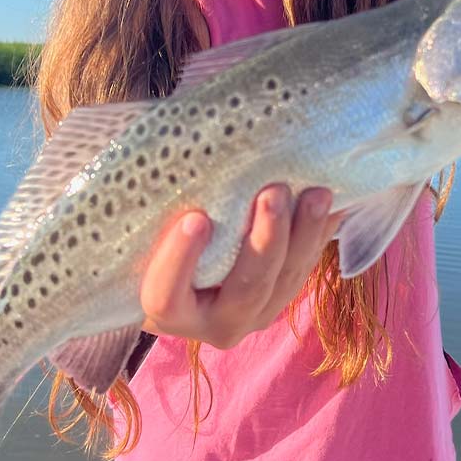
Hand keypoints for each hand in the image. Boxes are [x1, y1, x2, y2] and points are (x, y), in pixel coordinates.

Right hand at [140, 184, 336, 348]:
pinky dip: (320, 234)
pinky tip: (334, 203)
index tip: (195, 219)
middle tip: (273, 191)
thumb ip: (151, 203)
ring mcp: (254, 315)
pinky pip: (305, 268)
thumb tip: (127, 137)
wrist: (178, 280)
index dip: (180, 261)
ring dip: (305, 235)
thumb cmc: (150, 242)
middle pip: (245, 289)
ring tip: (317, 193)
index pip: (166, 297)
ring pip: (285, 280)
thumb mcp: (144, 231)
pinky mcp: (280, 298)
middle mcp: (212, 323)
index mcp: (164, 310)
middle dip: (265, 240)